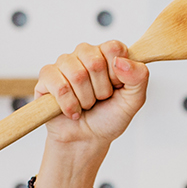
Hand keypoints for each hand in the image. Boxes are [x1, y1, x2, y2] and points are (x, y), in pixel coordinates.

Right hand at [35, 40, 149, 148]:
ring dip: (85, 99)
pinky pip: (59, 86)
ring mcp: (65, 63)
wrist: (87, 139)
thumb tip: (121, 61)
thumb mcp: (134, 100)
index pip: (114, 48)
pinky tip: (72, 110)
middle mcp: (86, 54)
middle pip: (95, 61)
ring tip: (86, 105)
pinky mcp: (47, 77)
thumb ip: (139, 77)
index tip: (116, 87)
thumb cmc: (109, 118)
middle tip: (100, 99)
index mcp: (108, 54)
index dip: (117, 73)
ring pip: (77, 74)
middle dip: (101, 90)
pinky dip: (69, 105)